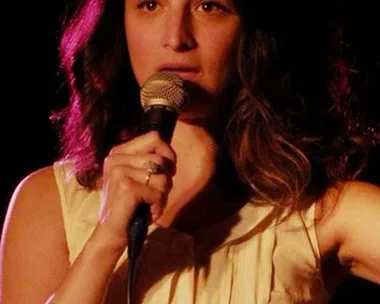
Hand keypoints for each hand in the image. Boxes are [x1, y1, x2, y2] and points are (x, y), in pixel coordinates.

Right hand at [97, 131, 175, 247]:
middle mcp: (116, 158)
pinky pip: (158, 193)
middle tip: (155, 194)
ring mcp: (119, 171)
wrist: (112, 232)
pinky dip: (158, 206)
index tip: (168, 170)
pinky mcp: (125, 186)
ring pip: (162, 177)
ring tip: (150, 204)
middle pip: (161, 159)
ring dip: (163, 195)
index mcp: (119, 152)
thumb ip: (151, 162)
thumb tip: (171, 156)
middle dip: (166, 180)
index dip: (168, 153)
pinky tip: (148, 212)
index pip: (154, 137)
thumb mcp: (139, 177)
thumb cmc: (131, 205)